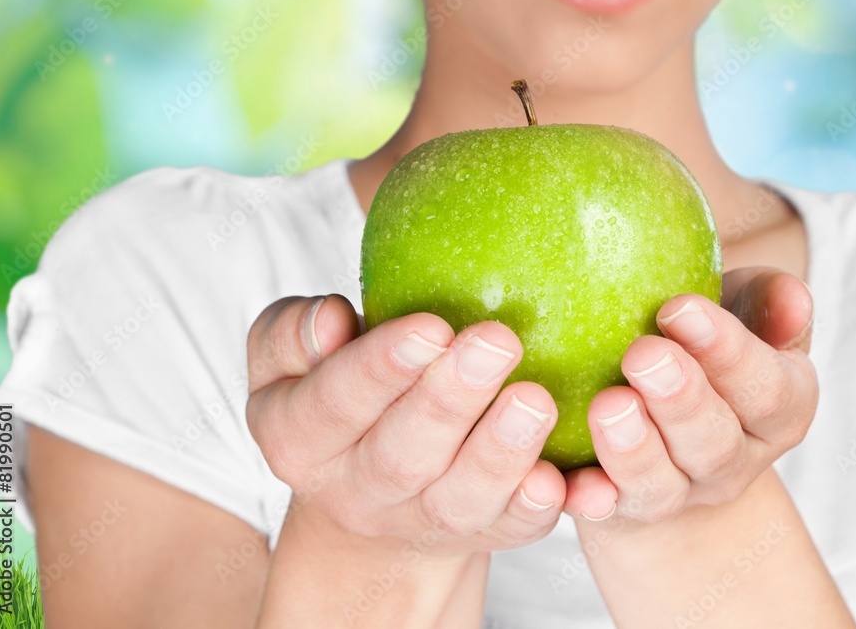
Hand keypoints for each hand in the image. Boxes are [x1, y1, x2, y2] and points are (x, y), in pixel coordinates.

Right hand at [245, 295, 565, 554]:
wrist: (366, 493)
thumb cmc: (335, 393)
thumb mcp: (284, 361)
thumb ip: (290, 333)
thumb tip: (332, 319)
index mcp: (298, 439)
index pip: (334, 403)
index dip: (380, 368)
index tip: (430, 327)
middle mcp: (357, 491)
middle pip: (403, 455)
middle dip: (451, 400)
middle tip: (497, 342)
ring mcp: (421, 522)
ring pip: (460, 499)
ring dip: (501, 452)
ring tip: (536, 399)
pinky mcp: (481, 535)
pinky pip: (514, 529)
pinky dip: (541, 504)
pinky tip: (570, 475)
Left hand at [564, 268, 817, 522]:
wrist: (659, 410)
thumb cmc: (700, 340)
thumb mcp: (739, 307)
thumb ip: (767, 298)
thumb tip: (793, 298)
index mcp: (778, 409)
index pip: (769, 389)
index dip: (728, 352)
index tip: (680, 307)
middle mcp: (732, 461)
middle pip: (715, 444)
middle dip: (680, 400)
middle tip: (643, 354)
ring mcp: (676, 493)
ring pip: (661, 486)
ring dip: (634, 450)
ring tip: (608, 405)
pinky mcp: (618, 508)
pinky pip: (603, 511)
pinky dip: (589, 498)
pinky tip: (572, 483)